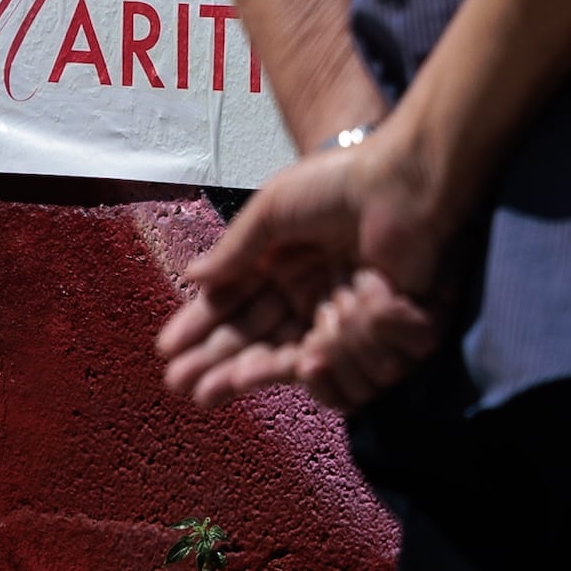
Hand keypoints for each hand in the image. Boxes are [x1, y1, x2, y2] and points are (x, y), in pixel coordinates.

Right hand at [171, 134, 474, 409]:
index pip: (235, 312)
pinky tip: (320, 348)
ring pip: (307, 365)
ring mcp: (347, 317)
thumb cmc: (338, 185)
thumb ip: (234, 249)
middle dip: (223, 369)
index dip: (202, 334)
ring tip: (259, 367)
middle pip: (262, 349)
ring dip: (285, 363)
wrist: (402, 182)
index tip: (168, 354)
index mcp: (283, 271)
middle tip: (190, 388)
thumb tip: (190, 278)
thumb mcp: (274, 210)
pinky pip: (359, 364)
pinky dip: (345, 354)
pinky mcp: (384, 330)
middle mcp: (312, 299)